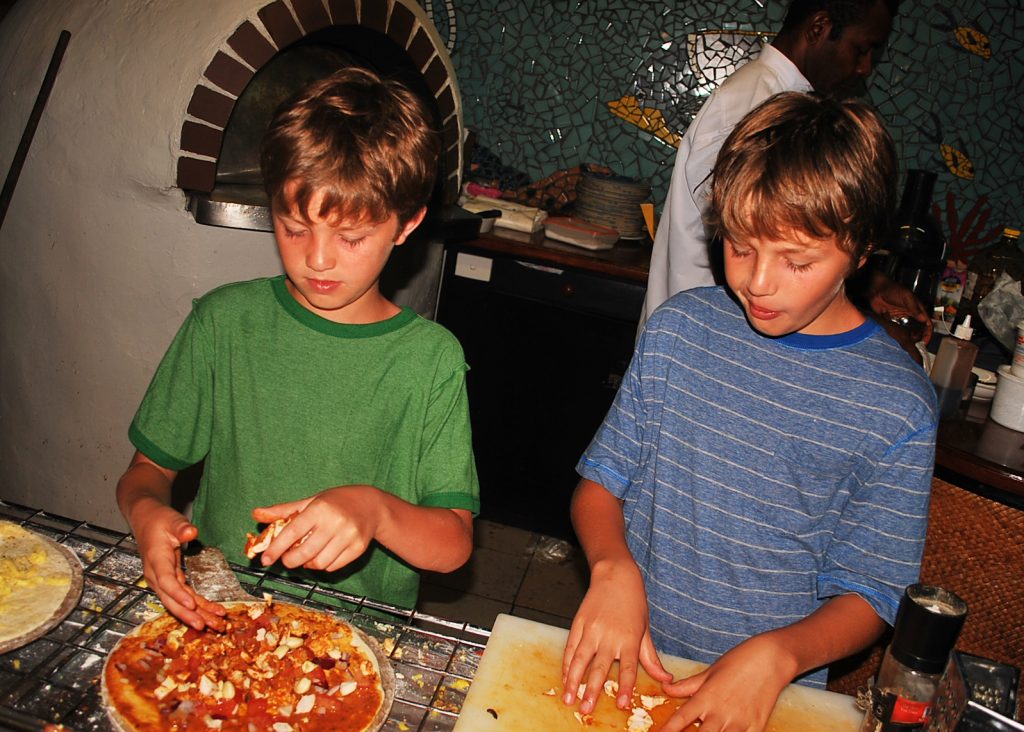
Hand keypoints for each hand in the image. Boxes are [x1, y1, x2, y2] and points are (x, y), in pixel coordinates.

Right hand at [129, 501, 224, 630]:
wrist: (146, 520)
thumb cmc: (159, 520)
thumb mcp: (171, 520)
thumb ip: (181, 528)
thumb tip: (191, 533)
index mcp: (156, 559)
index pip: (166, 581)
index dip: (178, 594)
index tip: (192, 604)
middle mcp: (156, 574)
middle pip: (170, 599)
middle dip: (187, 614)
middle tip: (204, 625)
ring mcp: (162, 580)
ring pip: (177, 602)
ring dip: (196, 614)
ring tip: (214, 624)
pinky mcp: (170, 580)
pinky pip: (183, 596)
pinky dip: (197, 605)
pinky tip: (211, 612)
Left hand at [253, 485, 382, 571]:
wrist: (371, 505)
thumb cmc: (336, 502)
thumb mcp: (310, 501)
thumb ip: (283, 511)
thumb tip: (256, 514)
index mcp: (320, 509)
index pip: (292, 532)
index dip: (276, 548)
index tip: (265, 559)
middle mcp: (335, 522)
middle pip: (304, 553)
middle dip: (290, 561)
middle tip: (287, 559)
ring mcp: (348, 536)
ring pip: (318, 563)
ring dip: (306, 564)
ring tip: (306, 556)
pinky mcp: (358, 548)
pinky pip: (333, 567)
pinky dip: (322, 566)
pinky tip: (322, 555)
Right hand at [561, 559, 670, 713]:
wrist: (616, 574)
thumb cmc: (634, 602)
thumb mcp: (646, 629)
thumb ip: (651, 658)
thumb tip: (665, 679)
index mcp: (629, 638)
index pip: (628, 668)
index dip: (624, 687)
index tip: (620, 704)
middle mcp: (609, 635)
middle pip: (599, 668)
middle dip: (591, 691)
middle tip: (585, 710)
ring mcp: (591, 629)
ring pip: (580, 660)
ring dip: (572, 681)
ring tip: (568, 698)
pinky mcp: (578, 623)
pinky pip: (571, 647)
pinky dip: (566, 664)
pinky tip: (564, 677)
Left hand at [657, 634, 794, 731]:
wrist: (771, 659)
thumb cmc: (738, 661)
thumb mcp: (710, 671)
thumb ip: (687, 685)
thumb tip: (666, 687)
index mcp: (706, 697)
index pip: (681, 719)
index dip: (668, 731)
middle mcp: (721, 713)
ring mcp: (739, 723)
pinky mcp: (756, 727)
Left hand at [866, 271, 933, 344]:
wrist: (875, 289)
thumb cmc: (892, 289)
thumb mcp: (906, 297)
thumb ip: (914, 308)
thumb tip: (924, 319)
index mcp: (917, 310)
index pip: (927, 324)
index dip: (928, 333)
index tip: (925, 342)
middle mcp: (911, 315)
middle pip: (918, 330)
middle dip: (918, 339)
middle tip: (914, 347)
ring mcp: (901, 319)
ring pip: (908, 332)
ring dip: (908, 338)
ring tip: (906, 346)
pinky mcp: (891, 321)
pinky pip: (897, 330)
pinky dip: (898, 336)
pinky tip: (896, 341)